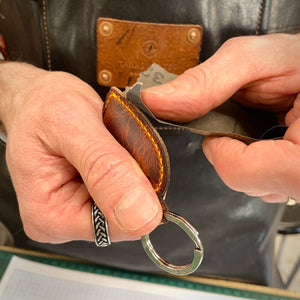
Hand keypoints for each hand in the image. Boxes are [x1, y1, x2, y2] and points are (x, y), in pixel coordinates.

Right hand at [0, 62, 161, 242]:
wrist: (39, 99)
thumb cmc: (43, 106)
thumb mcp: (73, 125)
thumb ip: (106, 169)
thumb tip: (141, 216)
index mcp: (49, 214)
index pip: (117, 227)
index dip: (138, 193)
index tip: (134, 158)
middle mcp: (63, 218)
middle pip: (126, 215)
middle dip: (133, 178)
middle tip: (116, 144)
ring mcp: (78, 208)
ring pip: (130, 201)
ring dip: (132, 170)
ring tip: (110, 144)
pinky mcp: (91, 197)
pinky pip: (126, 188)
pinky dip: (129, 167)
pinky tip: (112, 150)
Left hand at [142, 33, 299, 202]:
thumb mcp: (257, 60)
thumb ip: (207, 82)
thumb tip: (157, 101)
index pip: (239, 172)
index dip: (218, 147)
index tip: (219, 128)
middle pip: (244, 181)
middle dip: (232, 149)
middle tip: (248, 119)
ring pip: (255, 183)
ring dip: (247, 153)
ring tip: (263, 124)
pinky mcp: (297, 177)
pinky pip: (268, 179)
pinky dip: (259, 158)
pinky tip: (269, 135)